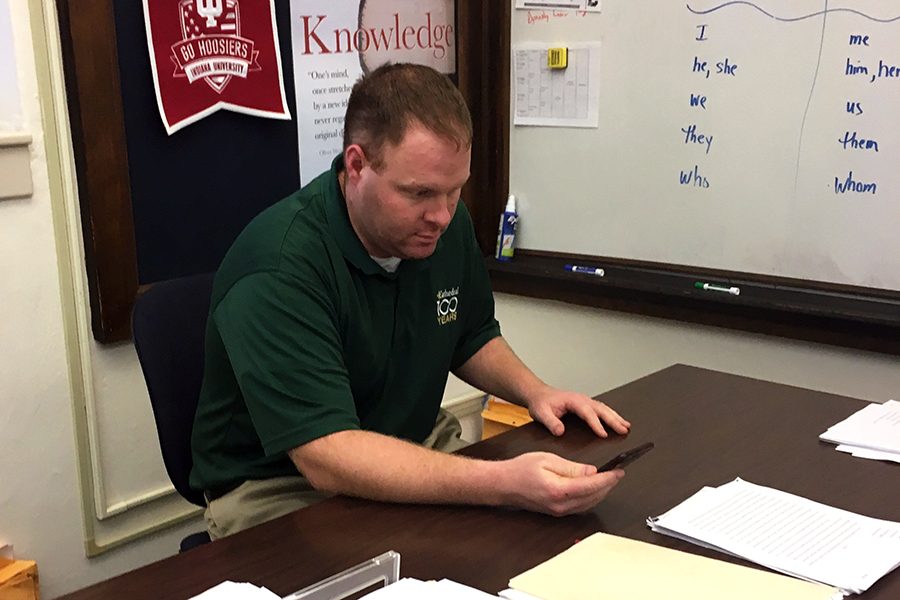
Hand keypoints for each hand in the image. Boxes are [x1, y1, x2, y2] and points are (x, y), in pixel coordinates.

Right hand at [500, 452, 623, 515]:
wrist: (503, 484)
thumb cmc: (520, 469)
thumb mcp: (547, 460)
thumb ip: (572, 467)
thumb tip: (592, 471)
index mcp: (559, 490)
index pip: (591, 485)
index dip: (608, 479)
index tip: (619, 472)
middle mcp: (561, 505)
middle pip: (593, 497)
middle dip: (608, 485)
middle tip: (618, 473)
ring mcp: (559, 511)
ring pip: (589, 504)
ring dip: (601, 492)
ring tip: (610, 479)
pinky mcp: (557, 512)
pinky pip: (580, 506)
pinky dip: (591, 497)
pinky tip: (594, 488)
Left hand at [527, 386, 630, 437]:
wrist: (538, 394)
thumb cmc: (541, 403)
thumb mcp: (541, 413)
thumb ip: (550, 422)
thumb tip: (560, 431)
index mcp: (573, 401)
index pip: (587, 413)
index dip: (596, 424)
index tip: (603, 434)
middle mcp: (582, 399)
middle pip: (601, 409)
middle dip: (613, 420)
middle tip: (624, 430)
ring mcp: (585, 401)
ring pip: (604, 408)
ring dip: (615, 417)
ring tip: (626, 426)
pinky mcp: (585, 405)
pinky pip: (601, 409)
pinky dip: (611, 415)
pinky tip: (617, 421)